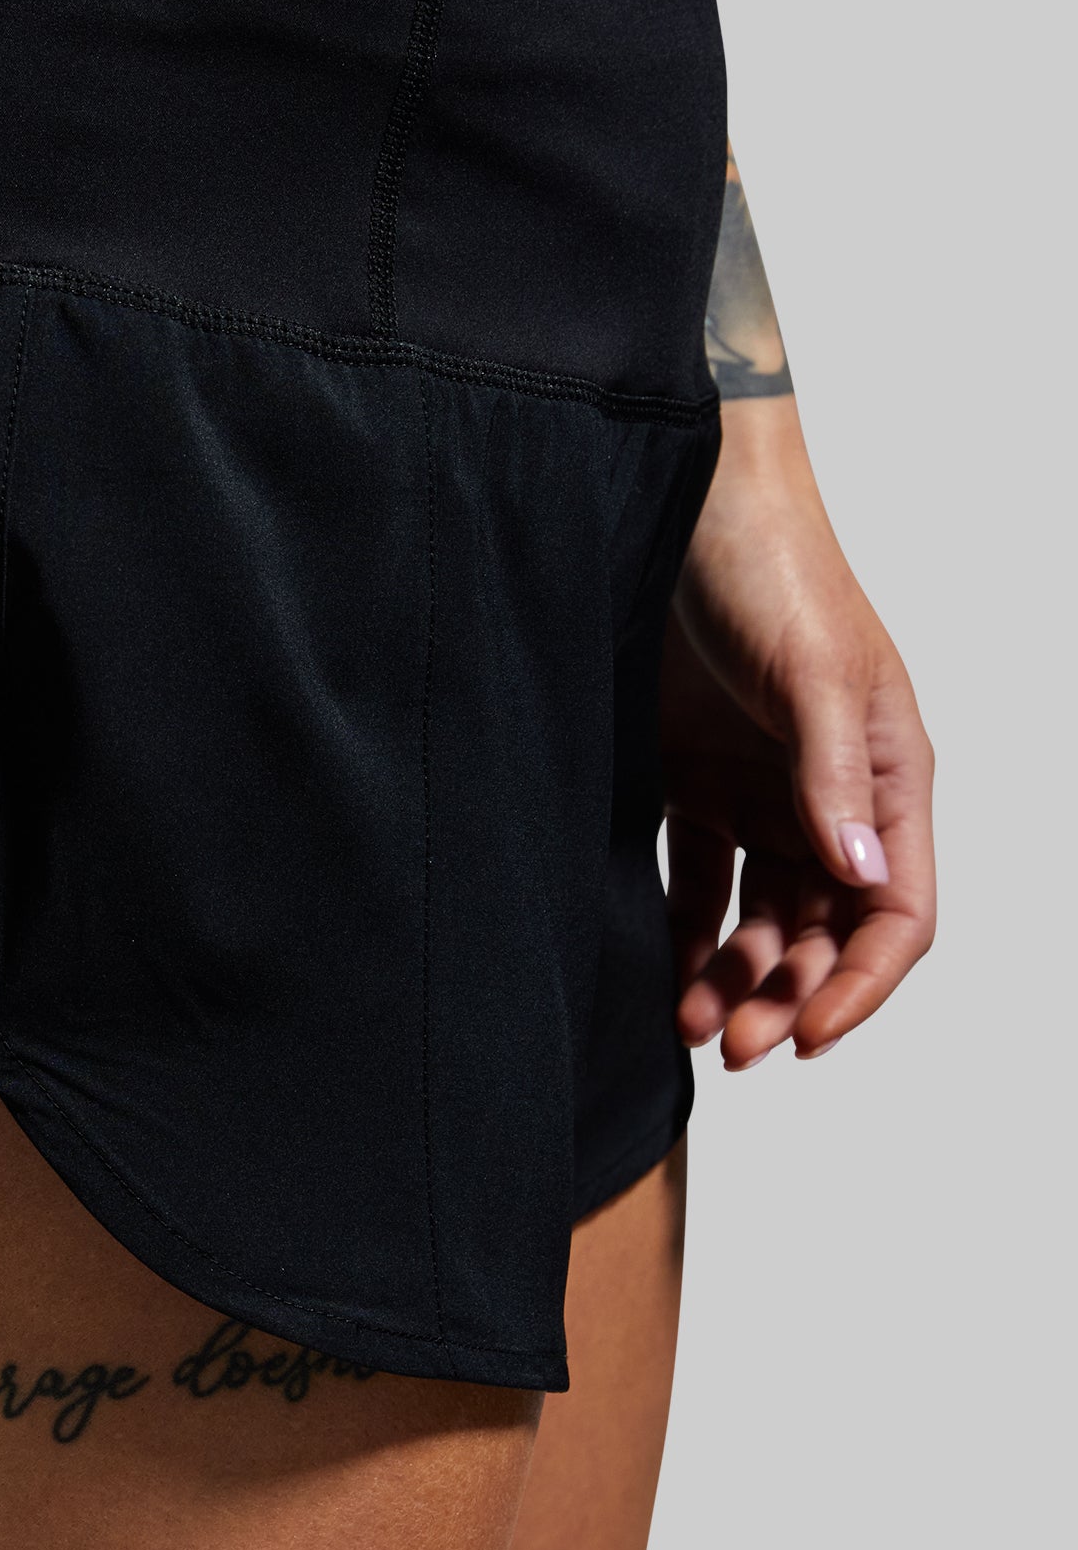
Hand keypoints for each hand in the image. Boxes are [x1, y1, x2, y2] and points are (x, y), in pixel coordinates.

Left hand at [662, 398, 935, 1068]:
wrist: (677, 502)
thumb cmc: (773, 566)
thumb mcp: (811, 668)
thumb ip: (832, 774)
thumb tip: (860, 877)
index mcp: (885, 777)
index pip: (896, 912)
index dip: (859, 986)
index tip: (805, 1039)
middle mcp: (828, 797)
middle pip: (822, 930)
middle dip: (784, 995)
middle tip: (728, 1047)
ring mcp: (758, 790)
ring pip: (758, 915)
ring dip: (730, 974)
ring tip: (682, 1022)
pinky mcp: (691, 775)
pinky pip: (693, 874)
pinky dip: (680, 925)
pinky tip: (654, 964)